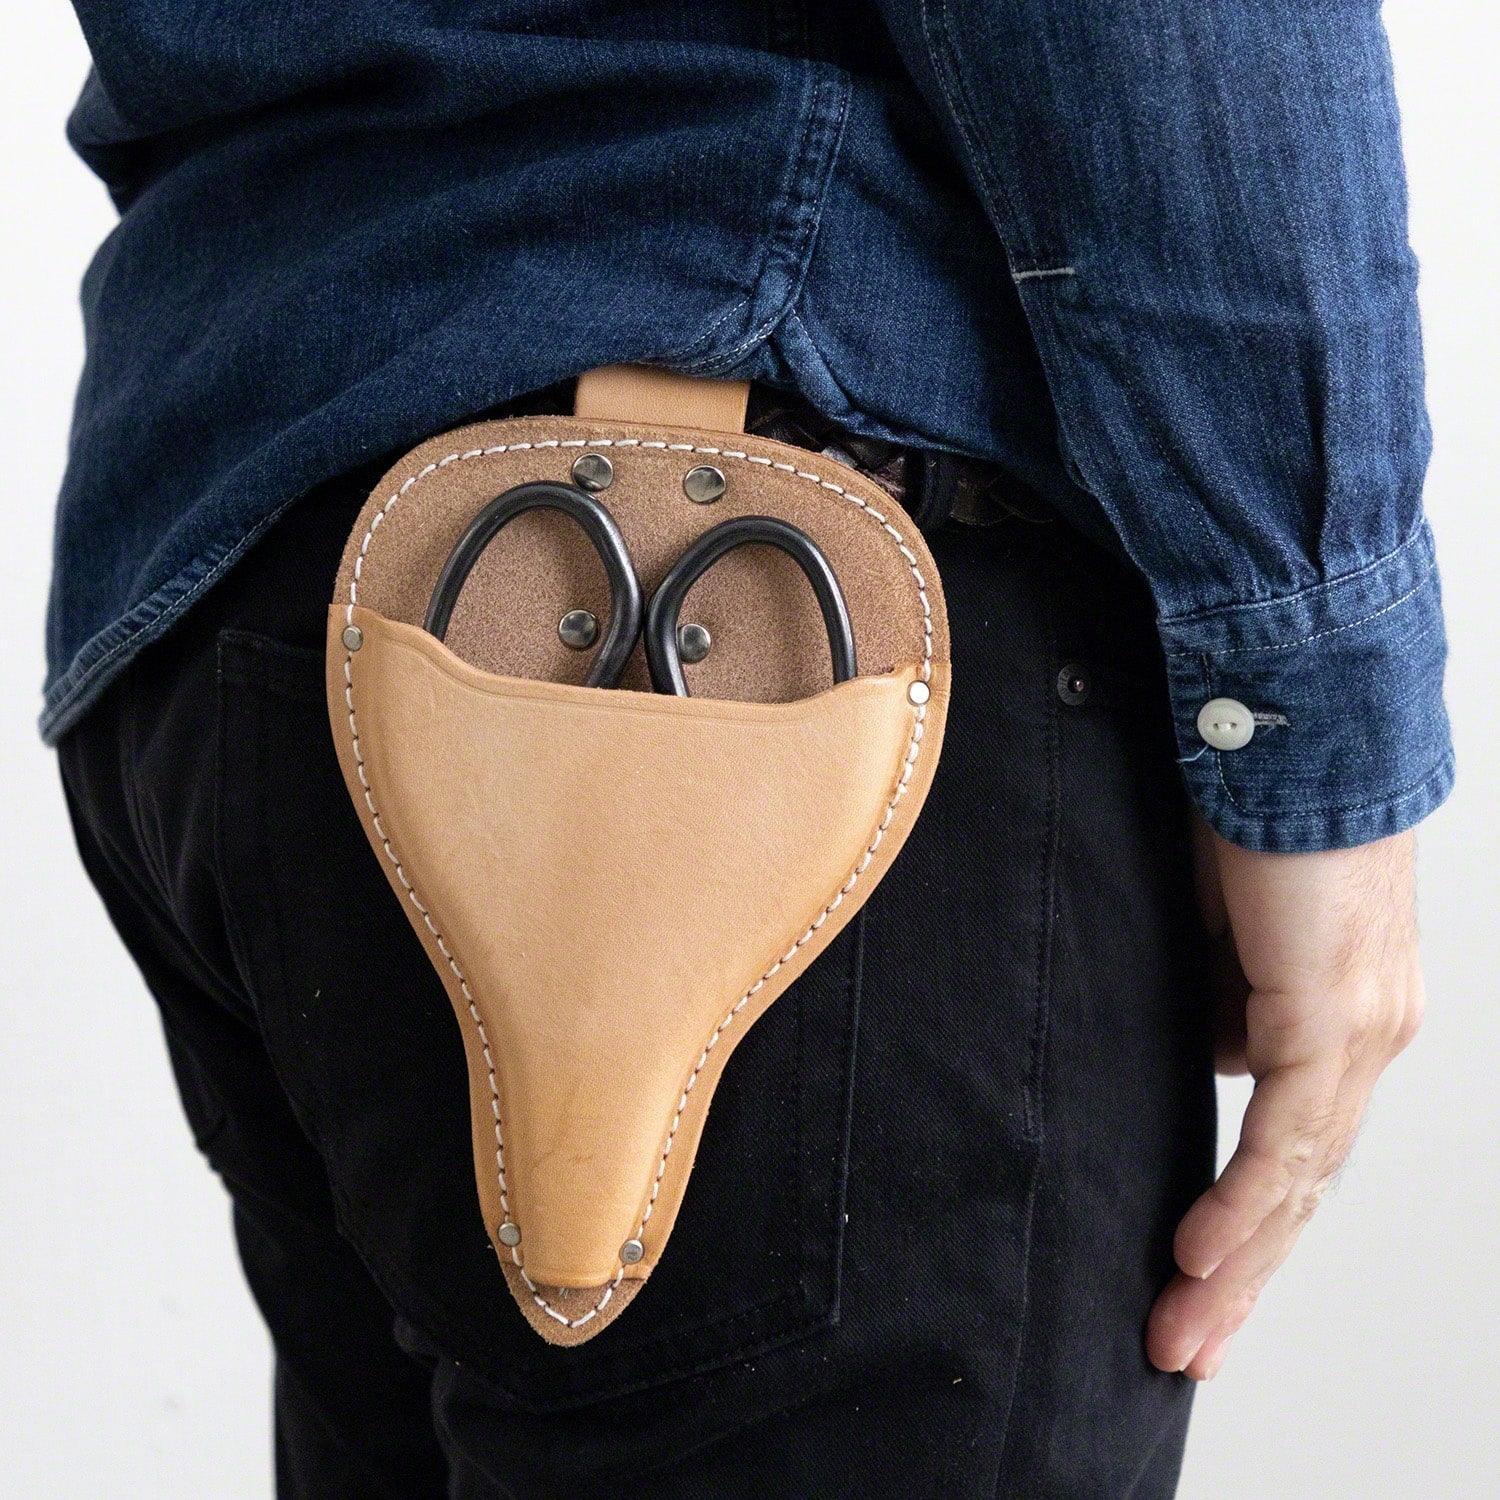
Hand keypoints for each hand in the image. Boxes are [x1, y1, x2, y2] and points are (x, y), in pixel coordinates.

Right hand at [1146, 817, 1424, 1380]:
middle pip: (1303, 1183)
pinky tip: (1201, 1255)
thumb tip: (1200, 1045)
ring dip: (1236, 1264)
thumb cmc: (1243, 803)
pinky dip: (1243, 1201)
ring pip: (1300, 1177)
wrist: (1292, 718)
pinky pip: (1286, 1134)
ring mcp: (1359, 1028)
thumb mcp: (1210, 921)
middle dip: (1242, 1277)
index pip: (1296, 1143)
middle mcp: (1368, 1032)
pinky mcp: (1332, 1011)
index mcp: (1342, 1012)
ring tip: (1181, 1330)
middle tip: (1185, 1344)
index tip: (1193, 1277)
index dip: (1249, 1222)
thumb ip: (1214, 993)